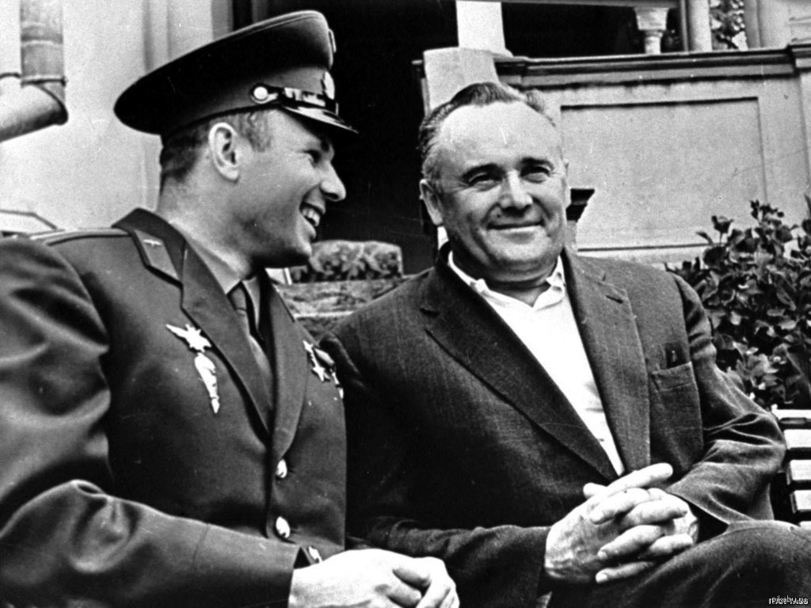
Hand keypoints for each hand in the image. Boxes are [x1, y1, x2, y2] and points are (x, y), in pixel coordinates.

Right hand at [289, 548, 457, 607]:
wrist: (307, 593)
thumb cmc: (333, 575)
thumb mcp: (361, 559)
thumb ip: (387, 565)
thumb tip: (413, 574)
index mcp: (381, 561)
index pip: (420, 573)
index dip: (418, 583)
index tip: (413, 587)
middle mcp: (381, 580)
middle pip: (415, 597)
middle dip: (408, 602)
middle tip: (394, 602)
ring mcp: (374, 602)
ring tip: (380, 605)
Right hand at [544, 463, 678, 584]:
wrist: (550, 555)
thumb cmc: (570, 530)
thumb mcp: (586, 508)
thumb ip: (607, 495)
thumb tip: (630, 482)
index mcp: (598, 504)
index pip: (625, 486)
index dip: (647, 477)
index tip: (667, 469)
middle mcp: (604, 522)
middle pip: (636, 509)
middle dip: (661, 506)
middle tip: (682, 503)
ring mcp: (607, 542)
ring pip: (639, 535)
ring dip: (664, 531)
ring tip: (685, 527)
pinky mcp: (611, 564)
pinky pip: (638, 559)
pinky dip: (658, 554)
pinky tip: (674, 549)